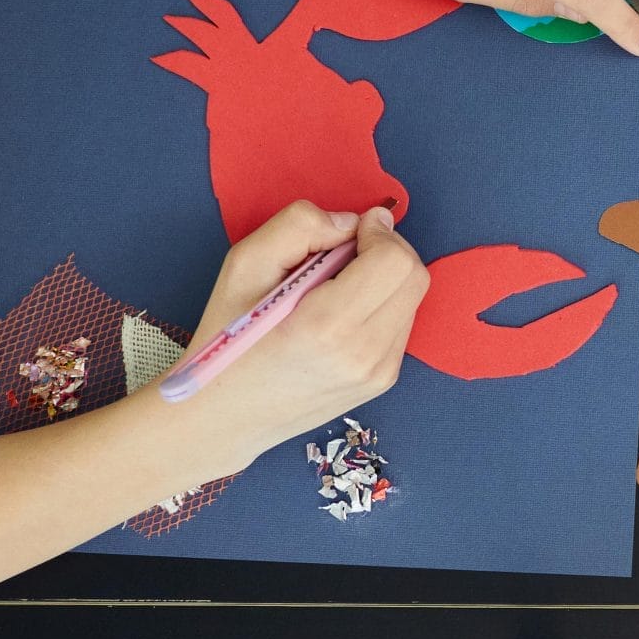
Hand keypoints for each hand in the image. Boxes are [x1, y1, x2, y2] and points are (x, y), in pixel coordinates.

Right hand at [183, 203, 429, 474]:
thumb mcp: (244, 266)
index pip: (395, 261)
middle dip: (386, 251)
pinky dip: (381, 305)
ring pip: (412, 299)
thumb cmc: (227, 337)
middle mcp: (364, 354)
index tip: (350, 232)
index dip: (378, 234)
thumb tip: (353, 222)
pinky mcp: (383, 381)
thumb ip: (299, 227)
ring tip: (335, 288)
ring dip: (384, 279)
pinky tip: (340, 314)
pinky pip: (401, 324)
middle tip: (344, 253)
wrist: (224, 416)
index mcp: (327, 326)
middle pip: (414, 276)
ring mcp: (379, 373)